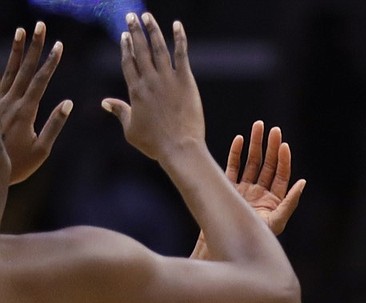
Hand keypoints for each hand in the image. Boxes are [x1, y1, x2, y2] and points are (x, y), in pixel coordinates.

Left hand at [0, 22, 71, 183]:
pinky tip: (12, 60)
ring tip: (22, 32)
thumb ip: (54, 124)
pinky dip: (7, 67)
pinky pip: (1, 81)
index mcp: (24, 111)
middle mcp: (9, 101)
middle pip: (24, 68)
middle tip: (40, 26)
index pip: (40, 81)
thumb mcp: (41, 149)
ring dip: (18, 51)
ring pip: (9, 70)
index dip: (50, 62)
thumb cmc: (18, 164)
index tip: (59, 45)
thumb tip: (68, 103)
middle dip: (34, 46)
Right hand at [101, 13, 203, 161]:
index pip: (128, 63)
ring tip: (147, 16)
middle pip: (139, 50)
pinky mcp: (185, 81)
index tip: (124, 35)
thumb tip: (104, 102)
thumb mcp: (131, 130)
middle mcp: (149, 81)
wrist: (179, 148)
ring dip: (152, 30)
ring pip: (158, 48)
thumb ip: (119, 112)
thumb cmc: (155, 143)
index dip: (125, 47)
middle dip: (134, 31)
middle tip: (131, 16)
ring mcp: (167, 79)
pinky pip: (181, 54)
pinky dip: (179, 38)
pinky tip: (177, 25)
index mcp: (135, 91)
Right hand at [192, 122, 304, 258]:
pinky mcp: (228, 188)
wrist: (226, 248)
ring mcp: (244, 189)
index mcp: (274, 200)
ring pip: (251, 162)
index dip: (283, 160)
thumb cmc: (255, 240)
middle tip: (274, 130)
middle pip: (267, 165)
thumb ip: (290, 203)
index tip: (284, 145)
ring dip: (255, 145)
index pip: (281, 174)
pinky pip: (232, 167)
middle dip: (270, 147)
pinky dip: (236, 153)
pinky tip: (240, 140)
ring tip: (258, 126)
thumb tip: (302, 183)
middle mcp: (260, 192)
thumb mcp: (276, 222)